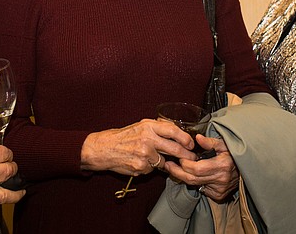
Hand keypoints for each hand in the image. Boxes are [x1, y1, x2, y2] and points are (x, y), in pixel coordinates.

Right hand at [81, 119, 196, 175]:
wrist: (104, 148)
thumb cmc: (123, 136)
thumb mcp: (140, 126)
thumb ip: (157, 128)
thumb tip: (176, 131)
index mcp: (148, 126)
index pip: (173, 130)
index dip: (185, 138)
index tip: (191, 144)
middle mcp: (147, 139)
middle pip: (175, 148)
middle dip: (186, 155)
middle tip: (192, 158)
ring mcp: (144, 154)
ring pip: (163, 161)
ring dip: (162, 162)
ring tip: (150, 157)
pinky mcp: (141, 167)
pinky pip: (152, 169)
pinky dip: (149, 167)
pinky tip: (139, 161)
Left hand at [164, 135, 237, 201]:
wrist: (246, 170)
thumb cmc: (233, 154)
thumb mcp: (224, 144)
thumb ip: (210, 142)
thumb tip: (198, 138)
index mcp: (222, 165)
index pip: (196, 168)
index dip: (185, 163)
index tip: (179, 157)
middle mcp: (220, 179)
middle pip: (192, 178)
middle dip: (177, 172)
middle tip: (168, 165)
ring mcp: (219, 189)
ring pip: (195, 184)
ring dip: (184, 177)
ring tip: (175, 169)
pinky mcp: (218, 195)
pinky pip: (201, 189)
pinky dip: (195, 182)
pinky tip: (191, 174)